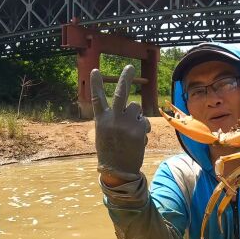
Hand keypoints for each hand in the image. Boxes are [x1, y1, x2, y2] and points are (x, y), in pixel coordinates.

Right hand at [92, 66, 149, 184]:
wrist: (119, 171)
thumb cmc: (111, 151)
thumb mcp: (105, 133)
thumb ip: (113, 119)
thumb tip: (132, 108)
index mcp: (101, 120)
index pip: (97, 98)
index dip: (95, 84)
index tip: (95, 70)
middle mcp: (112, 119)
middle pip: (120, 93)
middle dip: (126, 78)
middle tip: (130, 67)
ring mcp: (125, 123)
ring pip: (137, 107)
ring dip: (137, 115)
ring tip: (132, 130)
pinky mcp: (138, 129)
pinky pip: (144, 121)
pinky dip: (143, 128)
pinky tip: (137, 140)